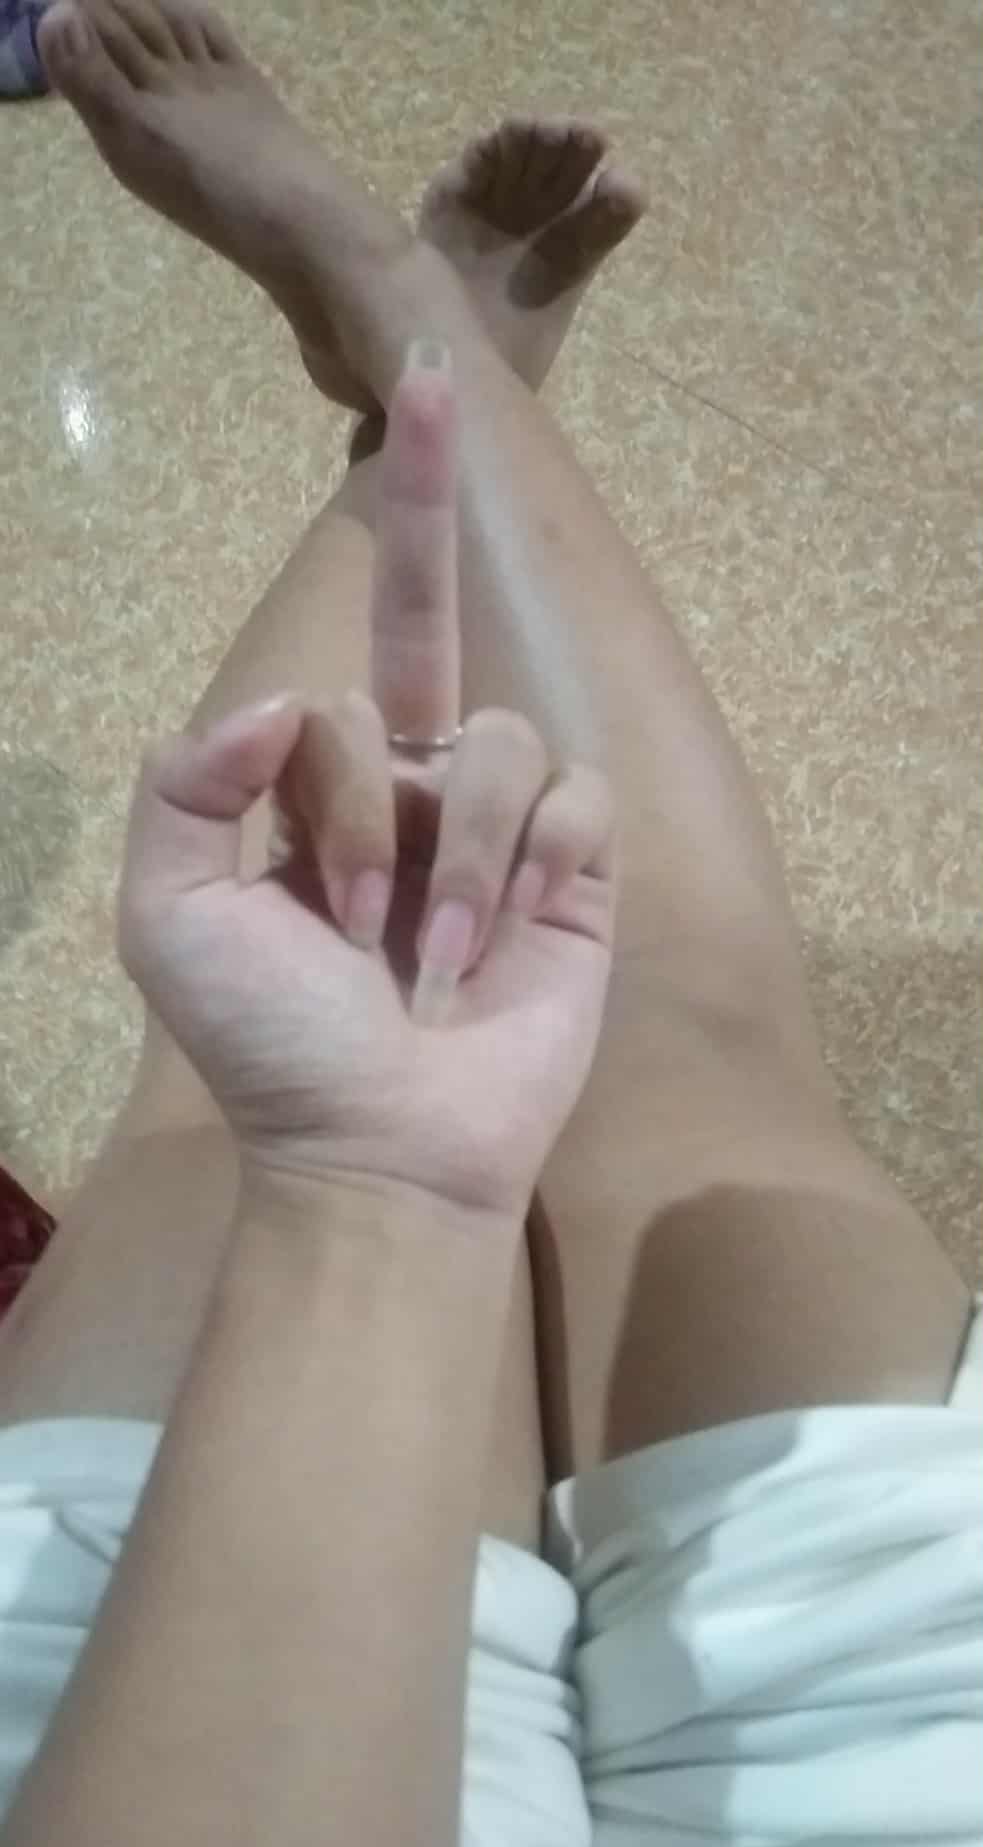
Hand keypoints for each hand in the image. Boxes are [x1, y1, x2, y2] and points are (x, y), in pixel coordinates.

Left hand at [119, 345, 616, 1217]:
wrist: (379, 1146)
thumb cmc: (271, 1039)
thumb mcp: (173, 912)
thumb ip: (188, 782)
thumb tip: (282, 696)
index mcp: (330, 772)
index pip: (360, 628)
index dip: (403, 515)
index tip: (427, 379)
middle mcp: (420, 775)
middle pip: (435, 635)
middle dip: (393, 687)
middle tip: (349, 924)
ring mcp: (504, 822)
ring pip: (489, 742)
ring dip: (444, 862)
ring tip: (420, 964)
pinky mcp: (580, 872)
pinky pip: (572, 798)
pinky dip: (532, 867)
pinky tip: (506, 942)